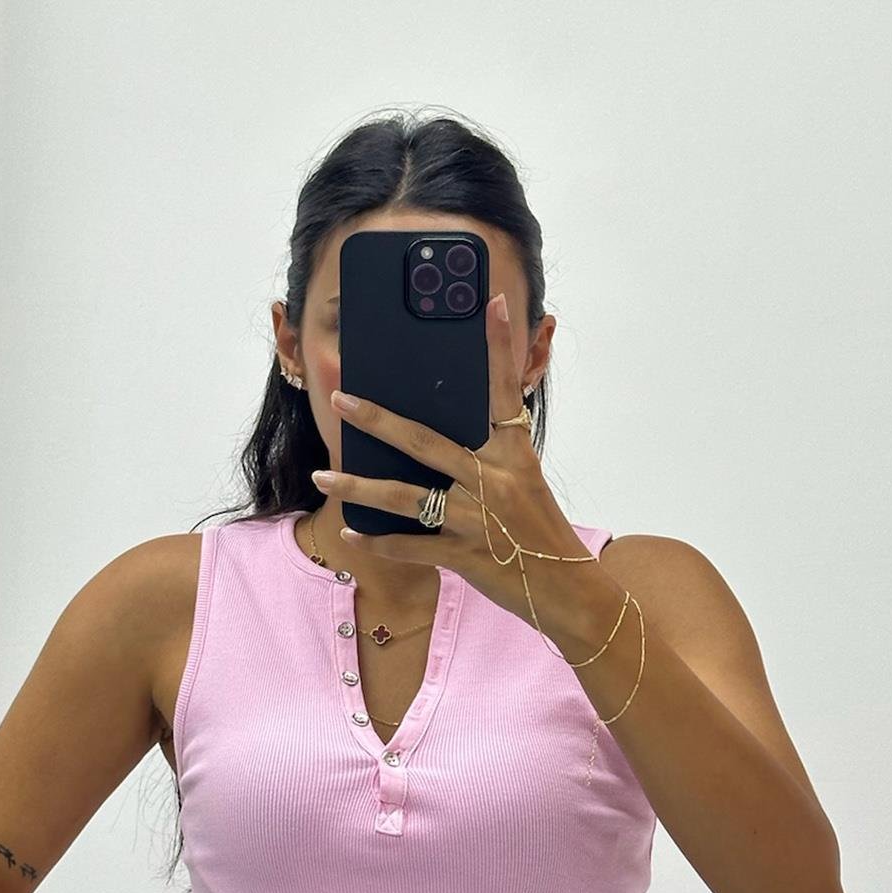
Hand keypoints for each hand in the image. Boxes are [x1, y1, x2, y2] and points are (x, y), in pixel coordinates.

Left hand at [316, 291, 599, 631]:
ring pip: (406, 497)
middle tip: (341, 399)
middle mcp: (495, 480)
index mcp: (514, 454)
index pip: (505, 390)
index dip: (500, 346)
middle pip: (426, 442)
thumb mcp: (526, 483)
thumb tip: (437, 435)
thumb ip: (489, 456)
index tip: (490, 302)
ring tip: (323, 478)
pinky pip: (411, 546)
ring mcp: (478, 520)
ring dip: (359, 488)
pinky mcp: (466, 556)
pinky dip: (379, 543)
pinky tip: (351, 534)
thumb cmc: (543, 534)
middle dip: (378, 420)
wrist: (568, 590)